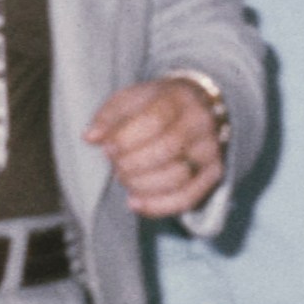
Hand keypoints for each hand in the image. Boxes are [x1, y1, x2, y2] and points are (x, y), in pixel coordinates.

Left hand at [85, 76, 225, 217]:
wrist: (197, 108)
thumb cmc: (155, 105)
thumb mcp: (130, 99)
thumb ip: (108, 115)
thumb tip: (91, 137)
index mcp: (180, 97)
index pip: (156, 119)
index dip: (127, 138)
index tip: (107, 149)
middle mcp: (201, 123)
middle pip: (168, 148)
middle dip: (132, 163)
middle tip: (116, 165)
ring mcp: (210, 150)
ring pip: (178, 177)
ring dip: (142, 184)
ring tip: (126, 179)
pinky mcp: (213, 174)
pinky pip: (188, 198)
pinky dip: (158, 206)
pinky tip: (134, 203)